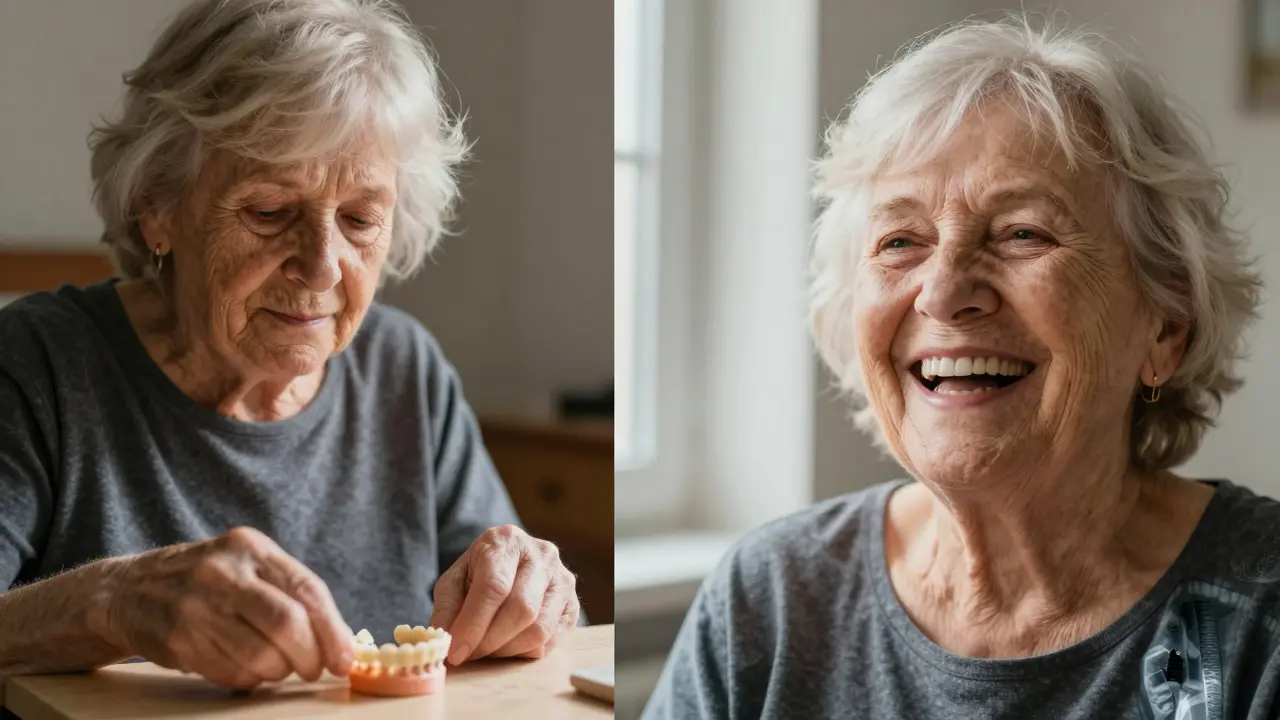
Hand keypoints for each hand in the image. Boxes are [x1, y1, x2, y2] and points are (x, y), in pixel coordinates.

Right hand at [97, 527, 352, 689]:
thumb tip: (341, 640)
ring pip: (260, 655)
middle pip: (286, 623)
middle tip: (314, 669)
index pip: (306, 590)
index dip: (333, 630)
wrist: (129, 590)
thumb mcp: (247, 565)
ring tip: (277, 667)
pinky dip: (250, 679)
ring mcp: (195, 607)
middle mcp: (222, 573)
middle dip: (309, 655)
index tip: (345, 659)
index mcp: (250, 548)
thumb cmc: (208, 581)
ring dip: (279, 671)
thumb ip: (291, 592)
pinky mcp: (177, 641)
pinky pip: (231, 673)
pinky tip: (247, 670)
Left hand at [429, 525, 578, 663]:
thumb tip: (446, 639)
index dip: (473, 624)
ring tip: (489, 649)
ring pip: (539, 628)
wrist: (511, 562)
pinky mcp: (573, 603)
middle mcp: (542, 555)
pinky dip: (526, 651)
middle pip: (521, 609)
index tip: (456, 651)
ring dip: (508, 650)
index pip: (494, 586)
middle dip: (490, 641)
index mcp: (507, 541)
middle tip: (470, 654)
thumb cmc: (479, 572)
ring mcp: (563, 578)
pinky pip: (552, 639)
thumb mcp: (454, 580)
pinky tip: (509, 644)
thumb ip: (447, 607)